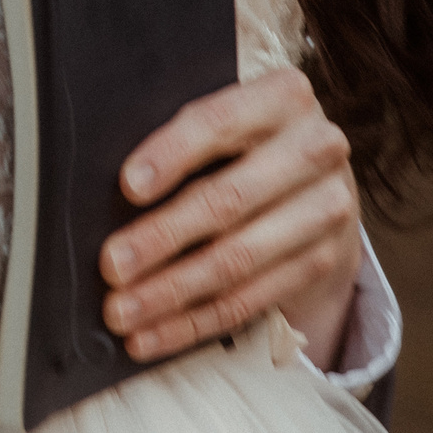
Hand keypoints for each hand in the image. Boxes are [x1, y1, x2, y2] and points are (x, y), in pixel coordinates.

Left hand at [98, 67, 361, 366]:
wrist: (318, 182)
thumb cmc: (242, 144)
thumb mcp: (223, 123)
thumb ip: (178, 140)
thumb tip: (104, 184)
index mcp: (282, 97)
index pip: (218, 122)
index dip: (171, 154)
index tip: (127, 187)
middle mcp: (316, 148)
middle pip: (228, 199)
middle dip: (162, 238)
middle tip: (111, 265)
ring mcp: (328, 208)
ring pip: (238, 259)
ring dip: (172, 292)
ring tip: (122, 311)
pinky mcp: (324, 262)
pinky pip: (250, 300)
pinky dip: (194, 321)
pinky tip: (153, 334)